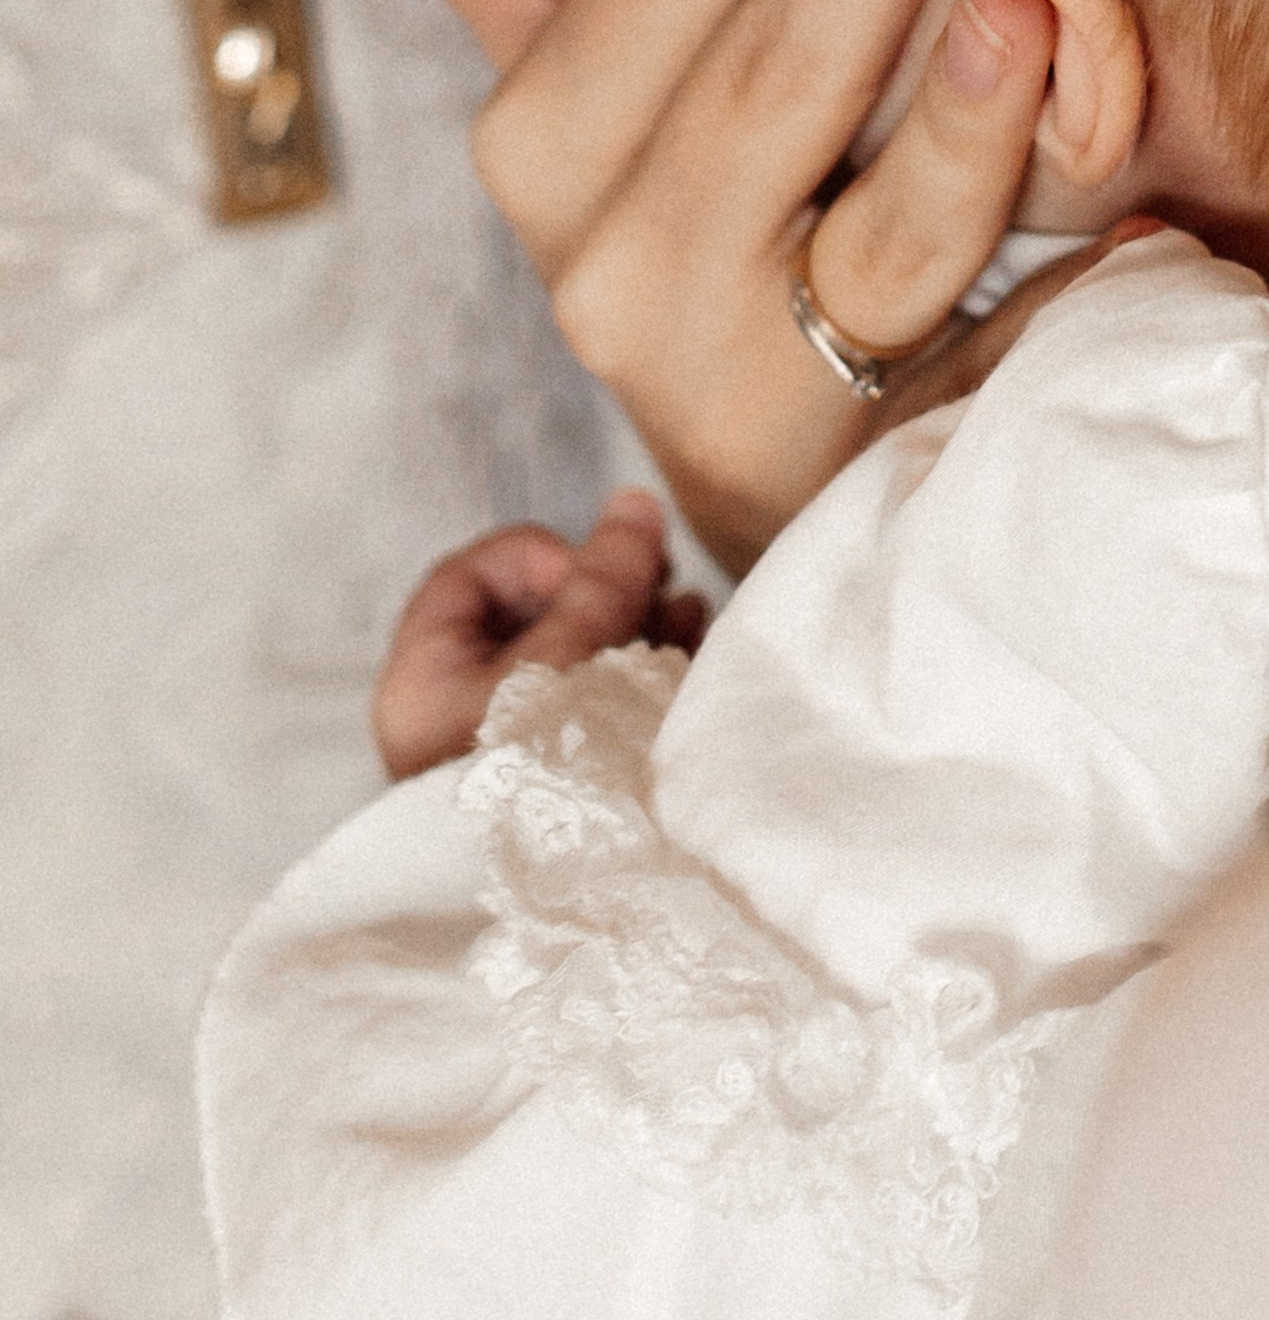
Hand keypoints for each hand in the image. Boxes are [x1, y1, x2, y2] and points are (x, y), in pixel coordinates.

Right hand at [239, 0, 1123, 573]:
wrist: (778, 478)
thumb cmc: (700, 216)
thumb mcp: (582, 75)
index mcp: (548, 152)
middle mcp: (623, 280)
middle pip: (762, 84)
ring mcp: (754, 394)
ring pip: (875, 236)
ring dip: (958, 108)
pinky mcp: (880, 476)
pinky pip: (980, 372)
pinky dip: (1058, 286)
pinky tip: (1137, 204)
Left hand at [372, 485, 709, 779]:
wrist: (572, 922)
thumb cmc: (548, 779)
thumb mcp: (574, 656)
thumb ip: (604, 577)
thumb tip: (634, 501)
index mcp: (424, 681)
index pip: (471, 577)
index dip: (541, 557)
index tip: (595, 577)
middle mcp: (454, 717)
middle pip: (530, 615)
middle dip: (603, 591)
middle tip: (660, 588)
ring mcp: (507, 755)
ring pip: (572, 659)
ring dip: (631, 628)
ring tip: (689, 623)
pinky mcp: (557, 785)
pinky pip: (595, 705)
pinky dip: (636, 677)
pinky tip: (687, 661)